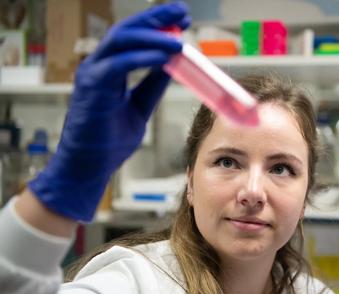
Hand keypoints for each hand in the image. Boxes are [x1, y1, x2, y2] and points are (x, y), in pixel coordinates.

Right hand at [28, 2, 190, 221]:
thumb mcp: (139, 107)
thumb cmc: (109, 141)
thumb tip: (171, 67)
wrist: (89, 167)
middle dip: (156, 19)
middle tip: (182, 14)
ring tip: (178, 37)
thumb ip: (152, 86)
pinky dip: (142, 57)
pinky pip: (119, 65)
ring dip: (153, 36)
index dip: (158, 25)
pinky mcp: (91, 87)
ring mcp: (93, 75)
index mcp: (110, 70)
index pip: (134, 38)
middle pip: (127, 30)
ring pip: (121, 41)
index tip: (182, 21)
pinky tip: (164, 56)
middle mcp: (99, 66)